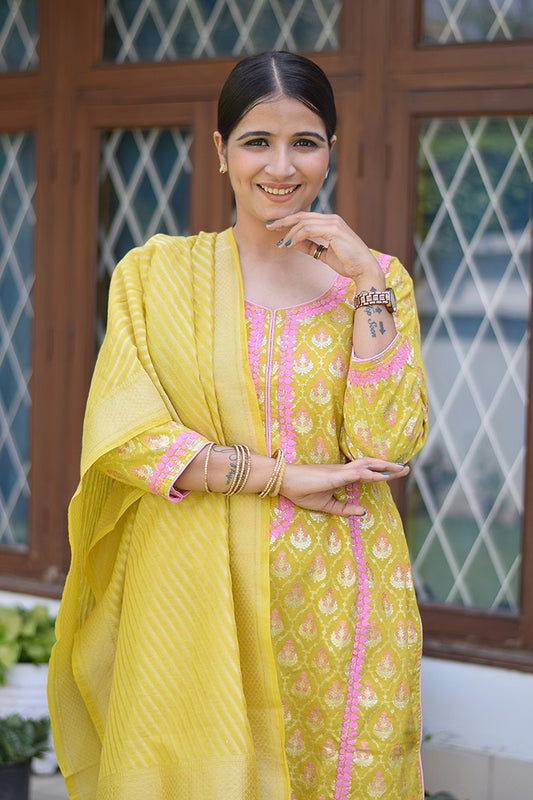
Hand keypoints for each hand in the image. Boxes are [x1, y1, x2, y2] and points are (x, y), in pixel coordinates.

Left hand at [266, 212, 383, 284]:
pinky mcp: (333, 230)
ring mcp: (333, 223)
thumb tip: (291, 242)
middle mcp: (332, 219)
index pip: (305, 217)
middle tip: (269, 226)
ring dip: (289, 233)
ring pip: (304, 222)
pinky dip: (297, 236)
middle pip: (302, 216)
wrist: (363, 269)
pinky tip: (289, 244)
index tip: (275, 227)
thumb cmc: (347, 263)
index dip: (289, 221)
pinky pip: (309, 229)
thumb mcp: (323, 254)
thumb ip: (309, 246)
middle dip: (284, 221)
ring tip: (281, 244)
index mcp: (330, 222)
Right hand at [280, 457, 408, 516]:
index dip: (381, 472)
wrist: (284, 481)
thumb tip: (363, 512)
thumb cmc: (302, 491)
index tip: (395, 473)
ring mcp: (339, 471)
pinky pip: (355, 474)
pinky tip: (381, 475)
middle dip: (388, 466)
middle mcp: (343, 470)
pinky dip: (369, 474)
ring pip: (366, 466)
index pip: (366, 473)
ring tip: (399, 468)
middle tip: (405, 468)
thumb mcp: (326, 505)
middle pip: (370, 465)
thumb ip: (344, 508)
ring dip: (383, 466)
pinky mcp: (334, 476)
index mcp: (341, 476)